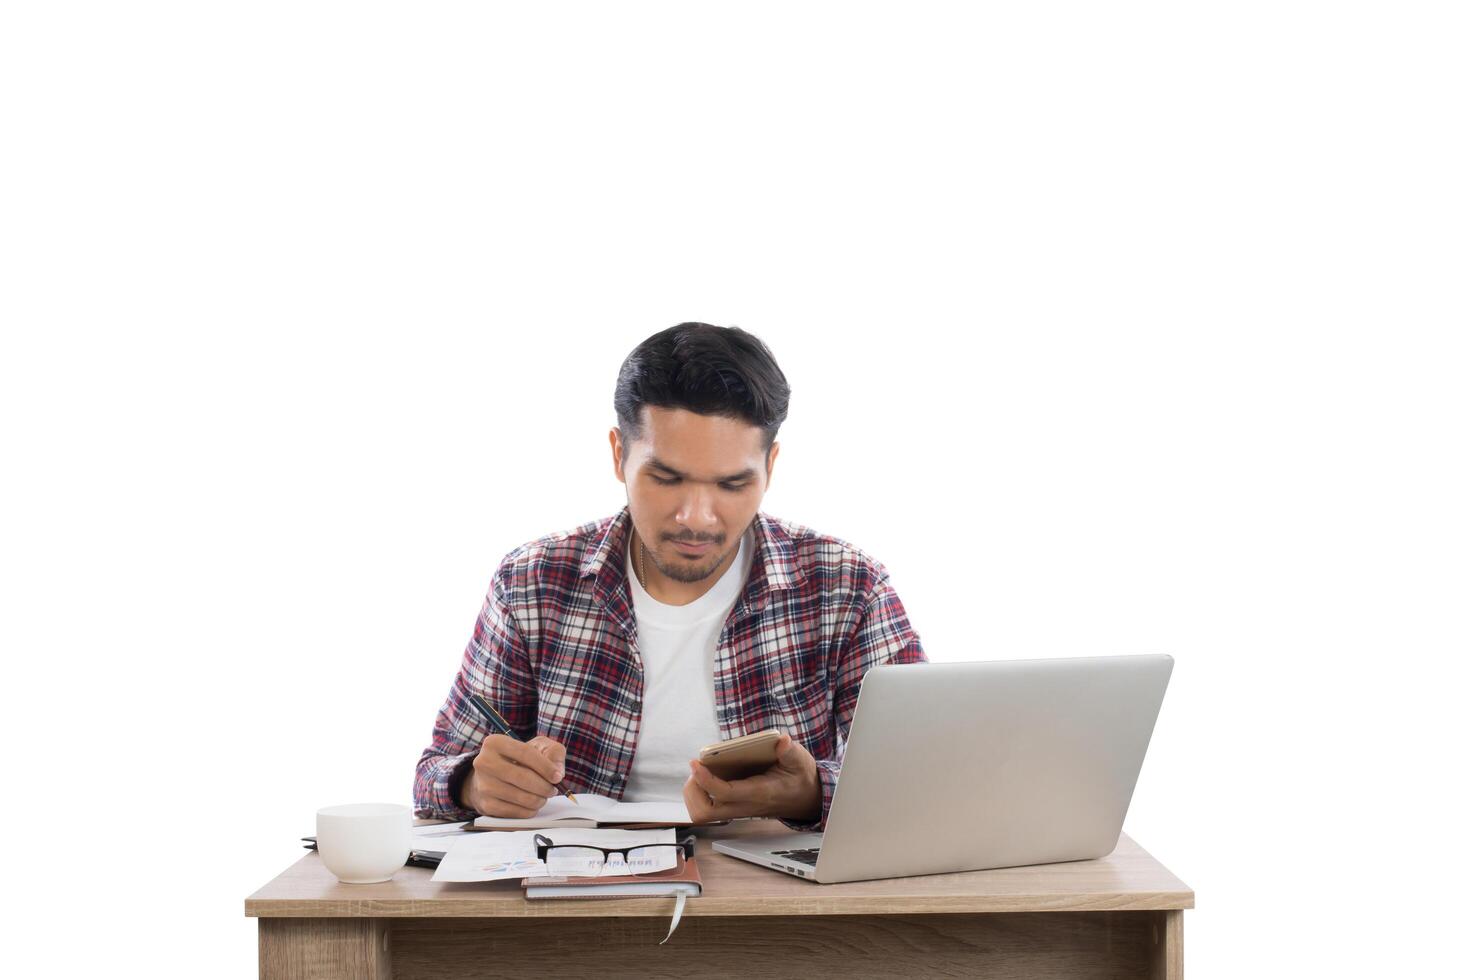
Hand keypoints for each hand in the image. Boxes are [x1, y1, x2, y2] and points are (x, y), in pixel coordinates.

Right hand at [460, 734, 566, 817]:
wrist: (491, 777)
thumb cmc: (518, 759)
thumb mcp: (537, 746)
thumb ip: (553, 753)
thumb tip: (558, 772)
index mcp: (495, 743)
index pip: (525, 753)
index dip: (545, 767)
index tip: (558, 777)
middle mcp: (484, 763)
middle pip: (523, 777)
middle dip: (544, 786)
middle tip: (553, 789)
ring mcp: (483, 785)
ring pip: (521, 797)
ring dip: (539, 799)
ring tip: (543, 796)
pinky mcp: (486, 805)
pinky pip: (515, 812)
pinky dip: (529, 810)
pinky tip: (532, 804)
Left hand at [683, 733, 820, 823]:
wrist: (806, 799)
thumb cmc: (799, 778)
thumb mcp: (799, 761)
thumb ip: (789, 751)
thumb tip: (781, 741)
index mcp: (759, 793)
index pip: (725, 793)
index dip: (705, 779)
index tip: (695, 762)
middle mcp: (745, 805)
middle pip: (706, 812)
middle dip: (693, 790)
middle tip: (697, 768)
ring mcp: (738, 810)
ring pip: (703, 814)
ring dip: (693, 794)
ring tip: (699, 771)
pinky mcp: (734, 808)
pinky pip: (708, 809)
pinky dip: (699, 794)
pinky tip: (706, 776)